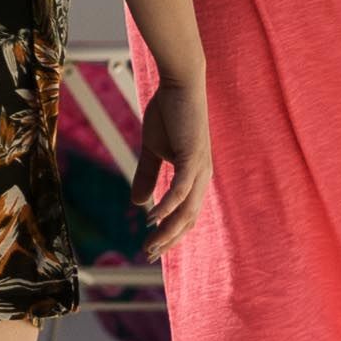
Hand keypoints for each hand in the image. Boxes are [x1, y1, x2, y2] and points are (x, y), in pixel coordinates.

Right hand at [128, 73, 208, 253]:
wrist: (179, 84)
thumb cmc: (168, 113)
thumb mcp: (152, 149)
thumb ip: (147, 175)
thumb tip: (138, 203)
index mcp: (194, 177)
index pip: (184, 214)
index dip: (168, 233)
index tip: (150, 249)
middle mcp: (202, 178)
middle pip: (188, 220)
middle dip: (168, 240)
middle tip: (148, 256)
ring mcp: (199, 170)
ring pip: (186, 211)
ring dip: (167, 230)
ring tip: (150, 245)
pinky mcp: (192, 159)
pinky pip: (180, 190)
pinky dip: (167, 207)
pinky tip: (153, 218)